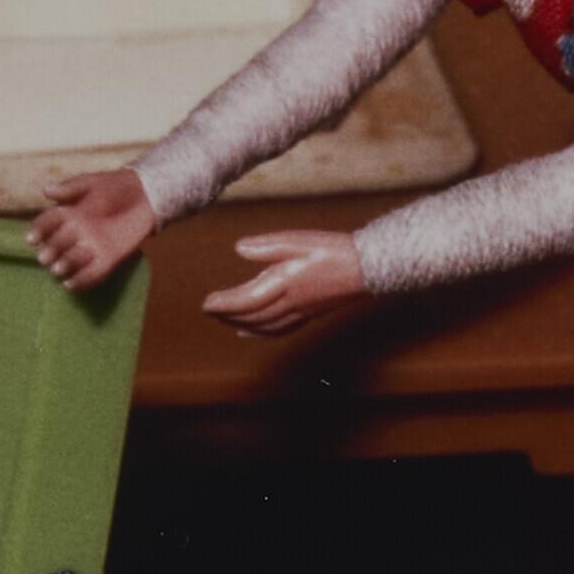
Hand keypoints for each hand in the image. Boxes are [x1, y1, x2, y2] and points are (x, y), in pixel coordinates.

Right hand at [28, 169, 158, 289]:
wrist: (145, 195)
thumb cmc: (115, 186)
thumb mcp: (92, 182)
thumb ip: (71, 187)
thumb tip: (46, 190)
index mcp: (68, 213)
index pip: (48, 223)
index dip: (39, 230)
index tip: (32, 239)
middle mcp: (76, 232)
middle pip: (58, 244)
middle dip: (51, 251)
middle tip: (45, 257)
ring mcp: (92, 246)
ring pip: (74, 259)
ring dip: (65, 265)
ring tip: (58, 270)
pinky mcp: (109, 258)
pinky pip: (94, 272)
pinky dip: (82, 280)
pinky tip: (70, 285)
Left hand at [204, 228, 366, 335]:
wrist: (368, 267)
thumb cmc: (334, 251)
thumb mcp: (298, 240)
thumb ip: (267, 246)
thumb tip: (239, 248)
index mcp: (285, 283)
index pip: (246, 299)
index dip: (224, 304)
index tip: (206, 304)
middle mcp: (291, 302)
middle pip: (252, 316)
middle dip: (228, 315)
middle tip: (209, 311)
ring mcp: (301, 312)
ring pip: (264, 326)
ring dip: (241, 325)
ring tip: (225, 321)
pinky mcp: (310, 314)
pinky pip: (279, 330)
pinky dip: (260, 333)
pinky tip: (250, 332)